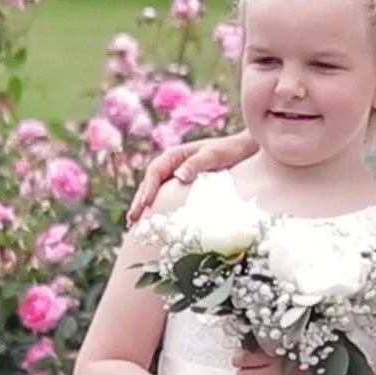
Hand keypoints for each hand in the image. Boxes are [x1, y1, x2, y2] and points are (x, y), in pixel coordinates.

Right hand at [126, 131, 258, 223]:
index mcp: (175, 155)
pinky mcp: (183, 184)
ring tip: (134, 224)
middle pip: (149, 183)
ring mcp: (176, 174)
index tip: (144, 205)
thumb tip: (178, 176)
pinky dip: (157, 206)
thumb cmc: (229, 150)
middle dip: (140, 202)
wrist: (243, 149)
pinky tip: (153, 219)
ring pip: (154, 191)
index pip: (155, 172)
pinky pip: (165, 195)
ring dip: (144, 206)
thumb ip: (196, 164)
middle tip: (132, 221)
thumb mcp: (213, 155)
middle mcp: (171, 164)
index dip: (148, 189)